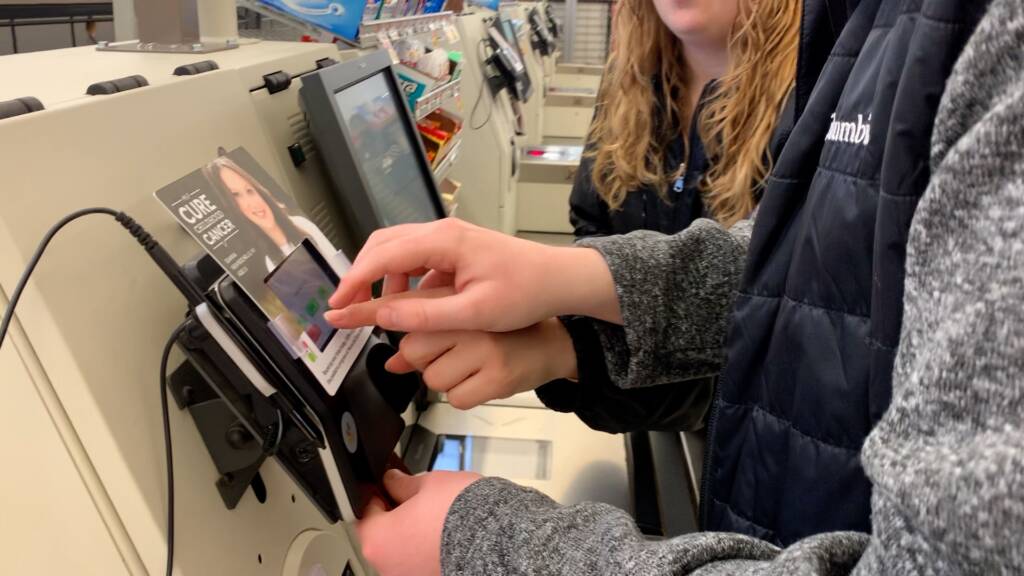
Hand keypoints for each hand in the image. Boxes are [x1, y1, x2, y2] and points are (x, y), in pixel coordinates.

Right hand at [324, 218, 619, 332]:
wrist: (559, 279)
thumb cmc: (525, 293)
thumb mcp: (474, 312)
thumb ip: (425, 314)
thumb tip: (381, 314)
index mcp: (444, 240)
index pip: (383, 256)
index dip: (354, 281)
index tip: (337, 306)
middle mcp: (441, 231)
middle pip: (383, 245)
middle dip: (360, 276)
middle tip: (347, 309)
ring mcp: (448, 237)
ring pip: (397, 250)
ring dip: (381, 279)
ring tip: (379, 313)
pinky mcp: (454, 248)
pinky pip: (415, 258)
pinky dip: (401, 279)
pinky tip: (407, 305)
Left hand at [357, 470, 481, 575]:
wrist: (499, 537)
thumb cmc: (461, 513)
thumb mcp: (427, 483)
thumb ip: (402, 484)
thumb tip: (392, 481)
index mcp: (377, 540)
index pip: (364, 511)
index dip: (376, 492)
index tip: (385, 484)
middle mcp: (388, 566)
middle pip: (383, 534)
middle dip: (396, 513)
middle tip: (413, 495)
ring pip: (403, 549)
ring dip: (412, 532)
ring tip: (434, 513)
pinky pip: (421, 560)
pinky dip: (428, 547)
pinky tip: (444, 530)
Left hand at [386, 318, 577, 409]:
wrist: (551, 343)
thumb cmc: (503, 331)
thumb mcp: (463, 323)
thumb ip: (424, 338)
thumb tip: (391, 363)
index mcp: (458, 299)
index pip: (404, 309)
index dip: (370, 315)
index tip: (343, 319)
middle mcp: (469, 320)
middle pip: (413, 350)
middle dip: (424, 361)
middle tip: (451, 354)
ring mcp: (484, 349)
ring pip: (432, 379)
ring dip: (446, 379)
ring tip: (471, 365)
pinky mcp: (497, 377)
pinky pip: (456, 399)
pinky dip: (465, 395)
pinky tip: (482, 379)